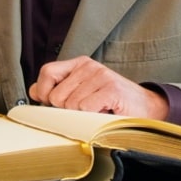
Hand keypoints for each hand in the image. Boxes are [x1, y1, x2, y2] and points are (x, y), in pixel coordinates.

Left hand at [28, 56, 169, 119]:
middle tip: (84, 110)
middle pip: (56, 95)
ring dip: (82, 116)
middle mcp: (89, 66)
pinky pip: (85, 108)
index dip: (43, 91)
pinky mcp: (111, 88)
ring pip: (70, 105)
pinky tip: (104, 112)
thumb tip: (33, 91)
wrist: (146, 107)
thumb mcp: (83, 92)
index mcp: (80, 64)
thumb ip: (59, 89)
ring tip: (97, 111)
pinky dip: (92, 117)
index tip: (48, 103)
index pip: (47, 72)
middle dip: (66, 110)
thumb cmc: (112, 102)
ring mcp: (101, 75)